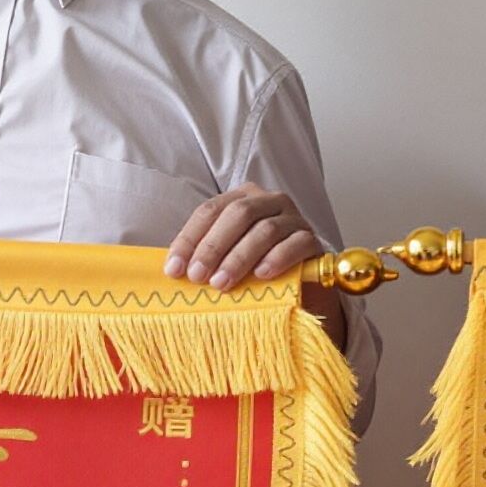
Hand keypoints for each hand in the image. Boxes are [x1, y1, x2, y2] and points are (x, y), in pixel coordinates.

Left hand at [166, 185, 354, 346]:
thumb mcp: (226, 259)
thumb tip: (172, 270)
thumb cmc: (256, 271)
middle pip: (238, 214)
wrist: (301, 287)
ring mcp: (294, 218)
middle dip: (213, 246)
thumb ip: (203, 257)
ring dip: (239, 258)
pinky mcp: (313, 239)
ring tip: (222, 283)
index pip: (210, 211)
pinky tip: (261, 275)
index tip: (174, 269)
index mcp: (242, 199)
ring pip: (265, 230)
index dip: (189, 239)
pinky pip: (296, 243)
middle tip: (197, 277)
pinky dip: (277, 258)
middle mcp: (269, 201)